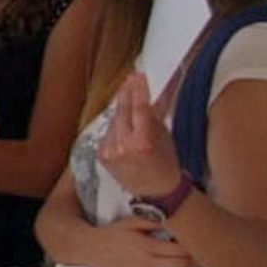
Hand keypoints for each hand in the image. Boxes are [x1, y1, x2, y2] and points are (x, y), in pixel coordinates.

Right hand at [83, 216, 199, 266]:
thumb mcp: (131, 221)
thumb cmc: (112, 233)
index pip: (178, 249)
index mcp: (147, 245)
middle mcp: (145, 261)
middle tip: (211, 265)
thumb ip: (152, 219)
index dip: (195, 250)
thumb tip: (172, 215)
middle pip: (178, 266)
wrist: (89, 248)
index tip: (207, 249)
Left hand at [96, 73, 183, 199]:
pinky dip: (115, 126)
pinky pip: (108, 133)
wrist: (156, 190)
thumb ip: (152, 114)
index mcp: (143, 142)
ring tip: (128, 96)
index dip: (138, 90)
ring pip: (114, 120)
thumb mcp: (164, 136)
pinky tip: (122, 122)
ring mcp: (110, 152)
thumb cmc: (165, 162)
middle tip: (130, 79)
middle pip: (122, 111)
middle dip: (126, 93)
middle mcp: (123, 147)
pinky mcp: (102, 156)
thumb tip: (148, 92)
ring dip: (121, 108)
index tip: (138, 76)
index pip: (139, 108)